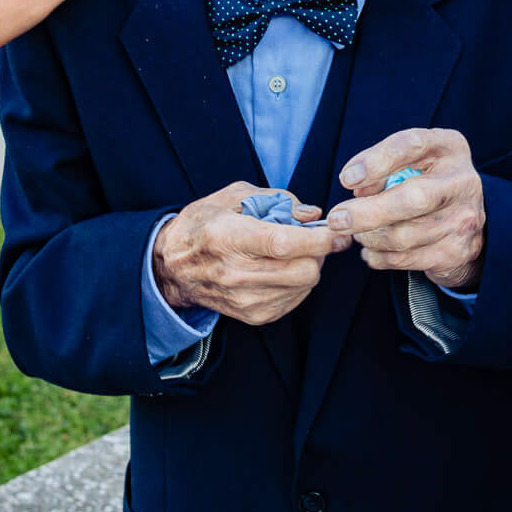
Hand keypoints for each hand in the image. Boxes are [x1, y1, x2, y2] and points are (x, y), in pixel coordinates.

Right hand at [152, 183, 338, 325]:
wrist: (173, 267)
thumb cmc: (203, 224)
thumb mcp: (232, 196)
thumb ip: (277, 199)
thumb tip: (311, 214)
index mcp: (227, 236)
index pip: (283, 243)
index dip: (318, 237)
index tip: (338, 228)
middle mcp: (235, 273)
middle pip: (303, 270)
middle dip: (320, 251)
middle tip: (315, 237)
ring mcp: (245, 299)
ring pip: (304, 285)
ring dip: (310, 265)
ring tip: (292, 251)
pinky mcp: (253, 315)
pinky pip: (296, 299)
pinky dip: (299, 282)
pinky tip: (283, 268)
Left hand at [328, 129, 485, 290]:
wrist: (470, 222)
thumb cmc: (427, 182)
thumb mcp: (411, 163)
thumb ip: (383, 171)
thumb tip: (354, 193)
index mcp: (448, 147)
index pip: (411, 145)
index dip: (376, 161)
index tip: (347, 178)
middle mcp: (462, 181)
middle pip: (413, 199)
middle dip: (368, 212)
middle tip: (336, 219)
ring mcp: (463, 219)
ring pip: (404, 236)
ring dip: (369, 238)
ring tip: (358, 233)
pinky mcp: (456, 252)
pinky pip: (406, 259)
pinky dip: (379, 257)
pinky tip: (371, 250)